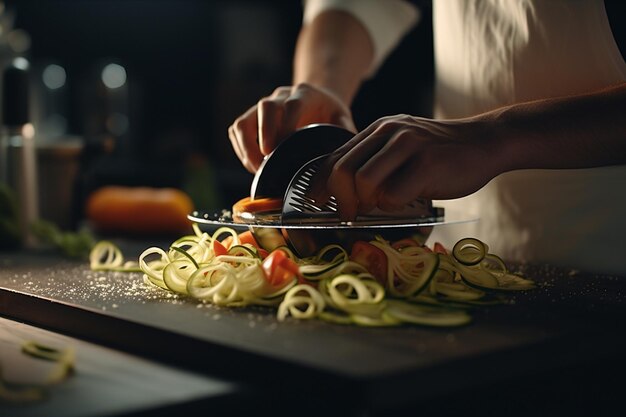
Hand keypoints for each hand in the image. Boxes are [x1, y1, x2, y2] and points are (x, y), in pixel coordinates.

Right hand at [228, 83, 355, 172]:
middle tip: (264, 162)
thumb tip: (342, 155)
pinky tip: (252, 166)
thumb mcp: (342, 118)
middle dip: (261, 135)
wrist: (316, 98)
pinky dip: (241, 149)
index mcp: (305, 95)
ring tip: (255, 169)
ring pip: (244, 120)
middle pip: (264, 107)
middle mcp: (281, 96)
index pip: (291, 105)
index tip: (280, 148)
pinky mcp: (252, 117)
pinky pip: (237, 130)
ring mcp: (263, 106)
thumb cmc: (329, 113)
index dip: (284, 126)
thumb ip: (344, 132)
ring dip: (245, 146)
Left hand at [311, 114, 501, 219]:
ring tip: (380, 207)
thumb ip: (375, 160)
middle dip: (340, 200)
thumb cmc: (440, 153)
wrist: (485, 142)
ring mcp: (408, 146)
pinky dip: (393, 206)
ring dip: (367, 204)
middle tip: (348, 215)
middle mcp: (388, 132)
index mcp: (378, 130)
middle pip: (343, 171)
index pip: (335, 157)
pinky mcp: (426, 164)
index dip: (319, 184)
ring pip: (364, 183)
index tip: (313, 202)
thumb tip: (343, 192)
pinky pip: (393, 196)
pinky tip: (406, 201)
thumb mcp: (402, 146)